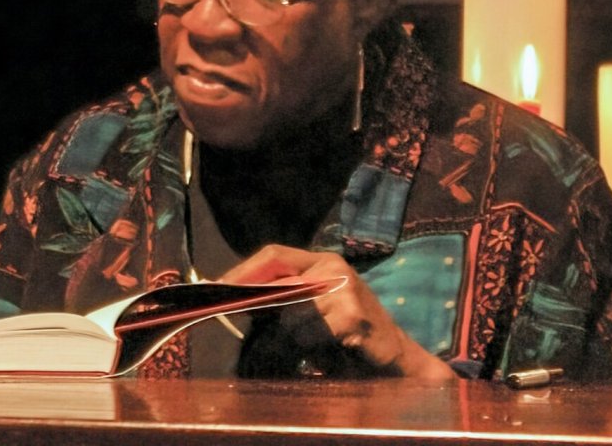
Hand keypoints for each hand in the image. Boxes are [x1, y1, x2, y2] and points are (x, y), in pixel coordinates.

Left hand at [221, 244, 454, 379]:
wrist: (395, 355)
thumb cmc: (349, 334)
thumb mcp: (314, 308)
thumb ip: (283, 299)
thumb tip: (237, 301)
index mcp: (323, 261)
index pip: (274, 255)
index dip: (243, 271)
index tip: (216, 288)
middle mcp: (334, 267)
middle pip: (278, 284)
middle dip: (258, 306)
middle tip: (240, 319)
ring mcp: (345, 289)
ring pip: (290, 315)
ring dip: (290, 338)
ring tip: (308, 347)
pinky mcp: (352, 316)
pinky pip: (309, 335)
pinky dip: (309, 349)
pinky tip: (325, 354)